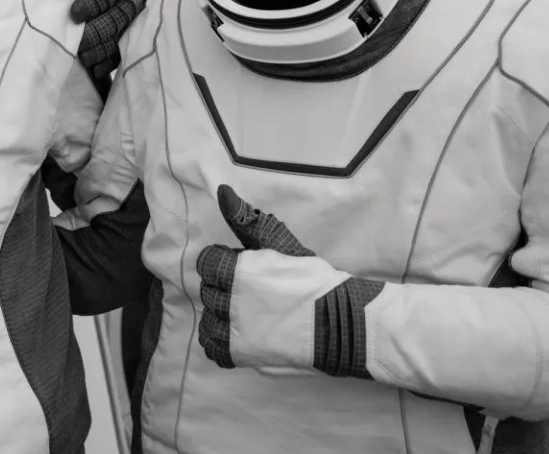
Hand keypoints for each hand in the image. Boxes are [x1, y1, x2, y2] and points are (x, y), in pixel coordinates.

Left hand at [43, 0, 146, 89]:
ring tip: (84, 59)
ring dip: (104, 47)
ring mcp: (132, 14)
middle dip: (100, 29)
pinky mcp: (126, 33)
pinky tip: (95, 70)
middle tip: (78, 42)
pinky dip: (110, 61)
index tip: (74, 15)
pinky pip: (123, 49)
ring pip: (123, 32)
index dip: (95, 1)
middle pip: (122, 13)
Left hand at [196, 185, 381, 378]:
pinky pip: (214, 349)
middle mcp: (233, 302)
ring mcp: (237, 332)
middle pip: (208, 291)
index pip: (207, 263)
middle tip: (249, 293)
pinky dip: (220, 343)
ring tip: (245, 314)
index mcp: (239, 271)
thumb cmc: (312, 281)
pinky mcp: (243, 356)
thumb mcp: (281, 244)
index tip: (241, 268)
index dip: (223, 263)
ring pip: (208, 321)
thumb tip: (222, 192)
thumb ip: (247, 221)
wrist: (342, 324)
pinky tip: (239, 335)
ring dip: (220, 317)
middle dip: (223, 288)